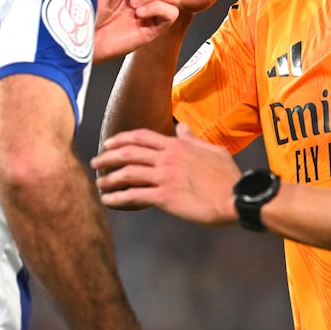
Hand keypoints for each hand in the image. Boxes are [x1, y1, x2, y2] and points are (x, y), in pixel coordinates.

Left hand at [93, 125, 241, 221]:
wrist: (235, 196)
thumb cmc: (227, 175)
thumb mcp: (212, 150)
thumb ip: (192, 139)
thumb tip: (182, 127)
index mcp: (177, 146)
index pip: (142, 137)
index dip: (121, 138)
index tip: (108, 143)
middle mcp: (167, 158)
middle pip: (128, 153)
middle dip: (107, 156)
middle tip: (95, 162)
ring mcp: (164, 177)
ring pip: (127, 173)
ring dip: (109, 178)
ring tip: (99, 183)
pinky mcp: (164, 197)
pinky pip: (134, 195)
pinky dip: (118, 198)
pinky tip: (108, 201)